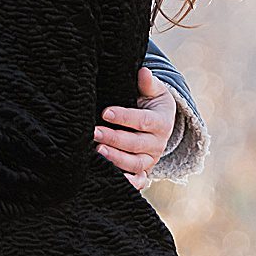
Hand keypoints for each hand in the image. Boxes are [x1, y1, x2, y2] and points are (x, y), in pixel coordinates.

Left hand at [97, 65, 174, 190]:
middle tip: (94, 133)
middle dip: (114, 138)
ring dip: (116, 159)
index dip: (124, 117)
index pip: (142, 120)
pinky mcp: (144, 171)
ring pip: (135, 163)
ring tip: (97, 151)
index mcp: (161, 122)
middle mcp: (158, 144)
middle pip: (136, 144)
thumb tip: (143, 72)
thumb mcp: (154, 91)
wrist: (160, 123)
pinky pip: (139, 181)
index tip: (105, 112)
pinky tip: (113, 179)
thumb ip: (148, 83)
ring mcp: (150, 159)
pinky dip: (130, 183)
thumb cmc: (151, 103)